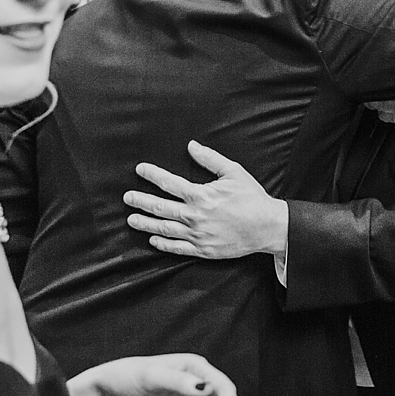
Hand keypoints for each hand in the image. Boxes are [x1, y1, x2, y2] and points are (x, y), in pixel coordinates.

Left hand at [125, 141, 288, 258]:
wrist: (267, 227)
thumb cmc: (252, 198)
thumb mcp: (233, 172)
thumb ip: (210, 159)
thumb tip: (192, 145)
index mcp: (200, 195)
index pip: (169, 183)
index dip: (152, 175)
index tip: (140, 170)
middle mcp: (194, 215)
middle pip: (160, 207)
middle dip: (141, 201)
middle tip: (127, 197)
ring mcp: (197, 234)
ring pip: (164, 229)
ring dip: (146, 224)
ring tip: (131, 219)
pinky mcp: (203, 249)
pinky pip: (177, 248)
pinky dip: (163, 244)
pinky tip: (153, 240)